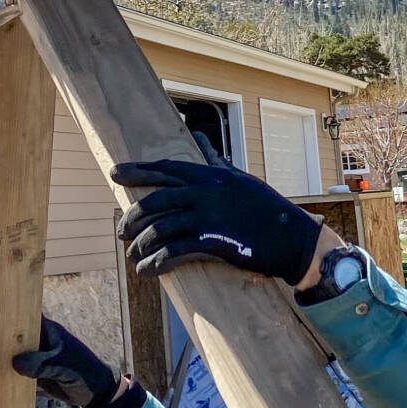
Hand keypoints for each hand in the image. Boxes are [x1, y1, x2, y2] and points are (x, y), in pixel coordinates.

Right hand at [13, 317, 122, 407]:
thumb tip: (15, 362)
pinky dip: (8, 371)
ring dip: (2, 355)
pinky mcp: (33, 372)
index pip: (26, 316)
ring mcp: (35, 357)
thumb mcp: (63, 366)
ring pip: (14, 352)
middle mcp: (39, 341)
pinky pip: (17, 370)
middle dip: (0, 335)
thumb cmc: (83, 371)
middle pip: (15, 334)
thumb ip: (41, 364)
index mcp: (48, 331)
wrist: (95, 393)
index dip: (10, 312)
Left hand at [113, 151, 320, 284]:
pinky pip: (174, 251)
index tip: (114, 173)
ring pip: (160, 227)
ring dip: (141, 244)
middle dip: (132, 216)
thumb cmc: (266, 207)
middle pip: (155, 200)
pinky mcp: (212, 242)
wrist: (292, 237)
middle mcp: (204, 192)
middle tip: (120, 230)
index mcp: (209, 175)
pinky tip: (147, 270)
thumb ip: (215, 161)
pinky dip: (156, 262)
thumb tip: (199, 137)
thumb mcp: (238, 178)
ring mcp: (207, 217)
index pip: (165, 168)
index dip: (137, 170)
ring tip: (133, 255)